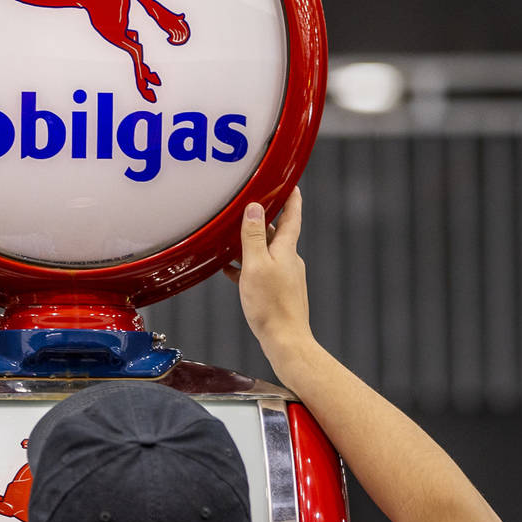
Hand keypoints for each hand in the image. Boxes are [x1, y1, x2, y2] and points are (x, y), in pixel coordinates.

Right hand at [225, 187, 314, 382]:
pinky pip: (260, 270)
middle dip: (261, 219)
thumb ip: (254, 236)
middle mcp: (289, 259)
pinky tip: (230, 270)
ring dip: (249, 243)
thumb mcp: (255, 265)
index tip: (289, 181)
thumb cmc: (271, 306)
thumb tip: (255, 207)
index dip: (291, 196)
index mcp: (286, 249)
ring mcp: (284, 275)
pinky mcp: (278, 291)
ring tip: (229, 239)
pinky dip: (247, 265)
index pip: (292, 215)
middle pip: (275, 232)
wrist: (285, 340)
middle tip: (245, 206)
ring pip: (265, 251)